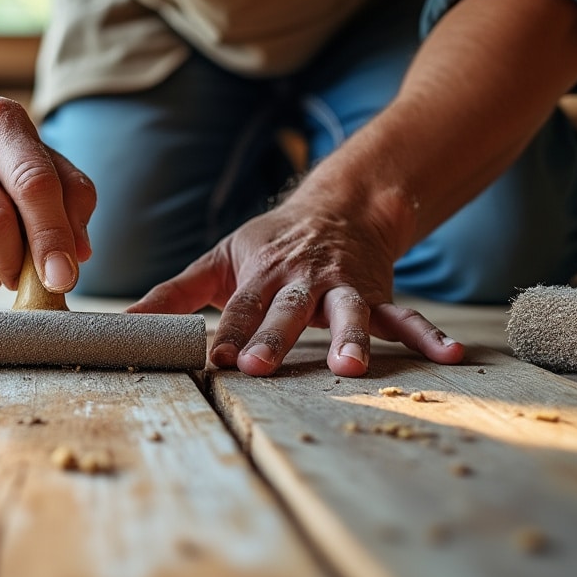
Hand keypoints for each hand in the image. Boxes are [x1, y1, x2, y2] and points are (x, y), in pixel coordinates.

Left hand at [126, 195, 463, 376]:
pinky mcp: (379, 295)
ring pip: (348, 314)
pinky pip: (406, 317)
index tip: (214, 360)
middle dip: (274, 339)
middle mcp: (303, 282)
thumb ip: (174, 296)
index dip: (227, 333)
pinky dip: (429, 335)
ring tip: (350, 368)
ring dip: (349, 339)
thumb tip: (124, 321)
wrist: (341, 207)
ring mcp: (344, 289)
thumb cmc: (271, 243)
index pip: (240, 309)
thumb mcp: (219, 262)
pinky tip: (452, 357)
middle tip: (259, 367)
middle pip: (286, 312)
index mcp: (261, 276)